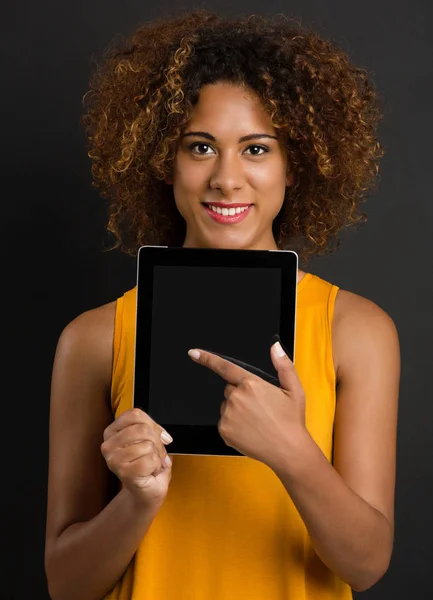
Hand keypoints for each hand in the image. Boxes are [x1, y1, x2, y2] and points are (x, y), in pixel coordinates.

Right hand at [101, 408, 172, 509]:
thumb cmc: (147, 464)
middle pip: (142, 428)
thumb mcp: (148, 440)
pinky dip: (156, 466)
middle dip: (158, 442)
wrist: (147, 491)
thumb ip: (152, 430)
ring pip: (148, 445)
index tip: (160, 435)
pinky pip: (150, 460)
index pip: (135, 414)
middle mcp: (108, 444)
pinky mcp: (123, 472)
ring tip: (151, 464)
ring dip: (157, 456)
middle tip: (158, 453)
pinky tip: (150, 472)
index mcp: (112, 431)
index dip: (153, 423)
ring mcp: (114, 459)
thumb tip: (164, 435)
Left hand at [188, 341, 306, 469]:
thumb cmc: (291, 420)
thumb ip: (283, 365)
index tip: (193, 353)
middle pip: (230, 389)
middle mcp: (236, 397)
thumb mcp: (294, 389)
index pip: (225, 367)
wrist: (288, 450)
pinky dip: (234, 424)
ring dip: (237, 410)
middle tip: (259, 407)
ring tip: (257, 421)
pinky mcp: (224, 430)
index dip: (207, 359)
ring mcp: (228, 415)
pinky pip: (224, 421)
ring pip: (226, 406)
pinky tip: (250, 430)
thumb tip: (275, 347)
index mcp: (251, 384)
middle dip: (241, 394)